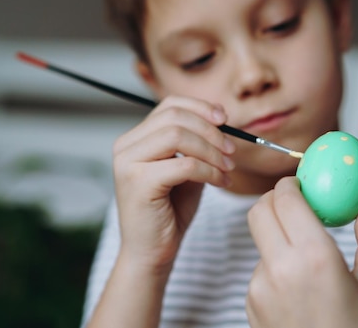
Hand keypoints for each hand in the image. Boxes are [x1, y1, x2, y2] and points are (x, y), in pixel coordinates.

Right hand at [112, 96, 235, 273]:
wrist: (152, 252)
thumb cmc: (170, 211)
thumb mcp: (185, 168)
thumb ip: (195, 143)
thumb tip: (220, 119)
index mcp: (135, 138)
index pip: (170, 105)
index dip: (201, 107)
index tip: (225, 120)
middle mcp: (126, 146)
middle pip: (174, 117)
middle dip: (210, 131)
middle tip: (232, 150)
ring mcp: (128, 163)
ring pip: (178, 136)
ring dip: (211, 151)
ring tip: (228, 168)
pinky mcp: (139, 183)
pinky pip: (183, 165)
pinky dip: (209, 170)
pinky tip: (220, 181)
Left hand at [246, 176, 357, 327]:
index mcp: (315, 257)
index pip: (285, 199)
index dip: (289, 185)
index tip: (300, 185)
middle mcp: (281, 268)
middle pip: (259, 211)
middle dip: (274, 200)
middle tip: (294, 204)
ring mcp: (259, 286)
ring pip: (259, 240)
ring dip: (276, 236)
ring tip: (304, 260)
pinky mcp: (250, 301)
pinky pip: (258, 268)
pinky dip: (273, 265)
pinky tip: (296, 288)